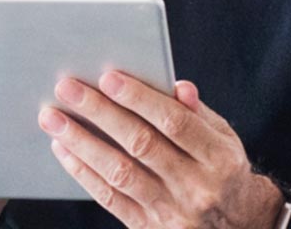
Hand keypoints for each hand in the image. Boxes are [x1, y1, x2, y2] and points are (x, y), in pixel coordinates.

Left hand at [40, 73, 285, 228]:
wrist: (237, 227)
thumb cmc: (222, 171)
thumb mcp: (224, 140)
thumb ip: (197, 113)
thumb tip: (176, 85)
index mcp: (219, 159)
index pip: (175, 122)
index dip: (140, 98)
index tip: (108, 77)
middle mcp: (197, 187)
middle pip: (141, 145)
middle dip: (100, 113)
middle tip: (67, 88)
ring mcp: (172, 212)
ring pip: (119, 173)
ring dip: (81, 142)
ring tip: (53, 119)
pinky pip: (110, 199)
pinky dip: (83, 172)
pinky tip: (64, 150)